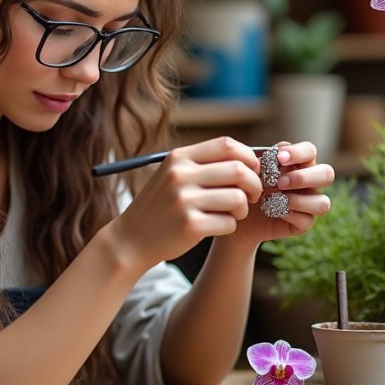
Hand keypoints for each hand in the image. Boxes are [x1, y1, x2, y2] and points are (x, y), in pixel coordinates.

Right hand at [110, 137, 263, 267]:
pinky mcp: (190, 226)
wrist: (131, 239)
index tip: (253, 170)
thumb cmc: (161, 206)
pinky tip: (217, 226)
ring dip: (243, 208)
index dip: (248, 156)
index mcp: (178, 158)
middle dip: (254, 184)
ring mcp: (184, 201)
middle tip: (252, 195)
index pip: (227, 145)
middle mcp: (180, 175)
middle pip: (239, 170)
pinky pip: (229, 223)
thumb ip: (204, 164)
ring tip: (234, 213)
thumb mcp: (173, 175)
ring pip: (238, 198)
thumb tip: (250, 159)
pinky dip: (230, 226)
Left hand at [224, 141, 334, 248]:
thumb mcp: (253, 168)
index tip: (279, 158)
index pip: (310, 151)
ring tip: (275, 198)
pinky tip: (271, 210)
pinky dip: (289, 214)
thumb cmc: (248, 184)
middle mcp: (310, 183)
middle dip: (303, 177)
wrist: (237, 211)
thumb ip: (264, 158)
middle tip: (279, 182)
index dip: (298, 153)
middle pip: (328, 174)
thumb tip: (274, 155)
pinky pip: (307, 220)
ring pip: (323, 203)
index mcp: (300, 163)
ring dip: (298, 200)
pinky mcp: (304, 223)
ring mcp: (310, 203)